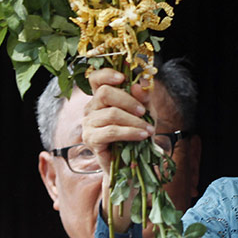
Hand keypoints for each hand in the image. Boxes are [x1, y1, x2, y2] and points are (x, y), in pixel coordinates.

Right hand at [82, 68, 154, 231]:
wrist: (132, 163)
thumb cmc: (136, 133)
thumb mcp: (145, 111)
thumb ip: (142, 96)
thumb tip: (138, 84)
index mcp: (101, 97)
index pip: (96, 78)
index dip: (107, 73)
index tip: (123, 77)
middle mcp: (91, 109)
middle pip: (104, 93)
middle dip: (128, 100)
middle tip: (143, 111)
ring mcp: (88, 125)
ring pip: (111, 114)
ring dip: (134, 121)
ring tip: (148, 129)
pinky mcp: (91, 141)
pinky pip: (111, 132)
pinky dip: (130, 132)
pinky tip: (142, 135)